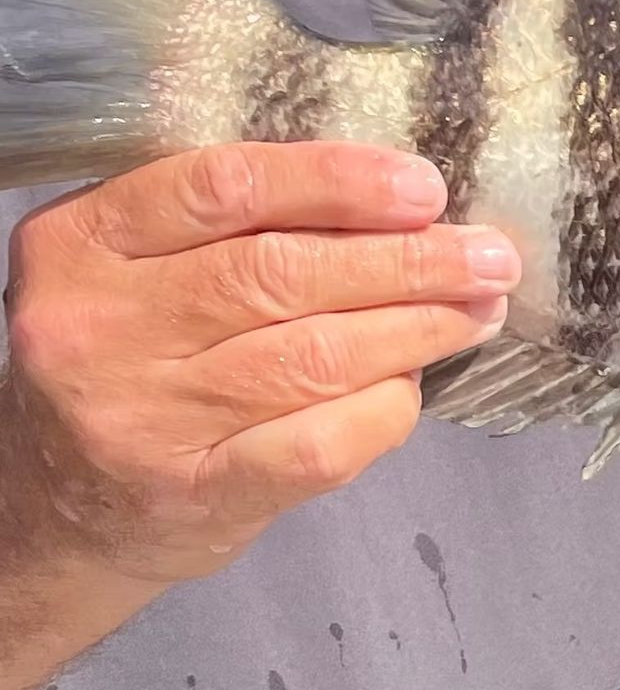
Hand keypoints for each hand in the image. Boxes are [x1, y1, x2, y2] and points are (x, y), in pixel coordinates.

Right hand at [0, 141, 518, 592]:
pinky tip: (416, 382)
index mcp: (84, 244)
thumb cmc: (134, 360)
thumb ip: (240, 229)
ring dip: (419, 328)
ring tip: (479, 308)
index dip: (339, 181)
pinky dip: (386, 407)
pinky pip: (321, 441)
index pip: (227, 187)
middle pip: (283, 274)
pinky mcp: (196, 492)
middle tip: (488, 256)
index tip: (424, 189)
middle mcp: (101, 327)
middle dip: (408, 261)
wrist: (62, 508)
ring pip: (315, 357)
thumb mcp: (144, 269)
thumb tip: (403, 207)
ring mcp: (145, 418)